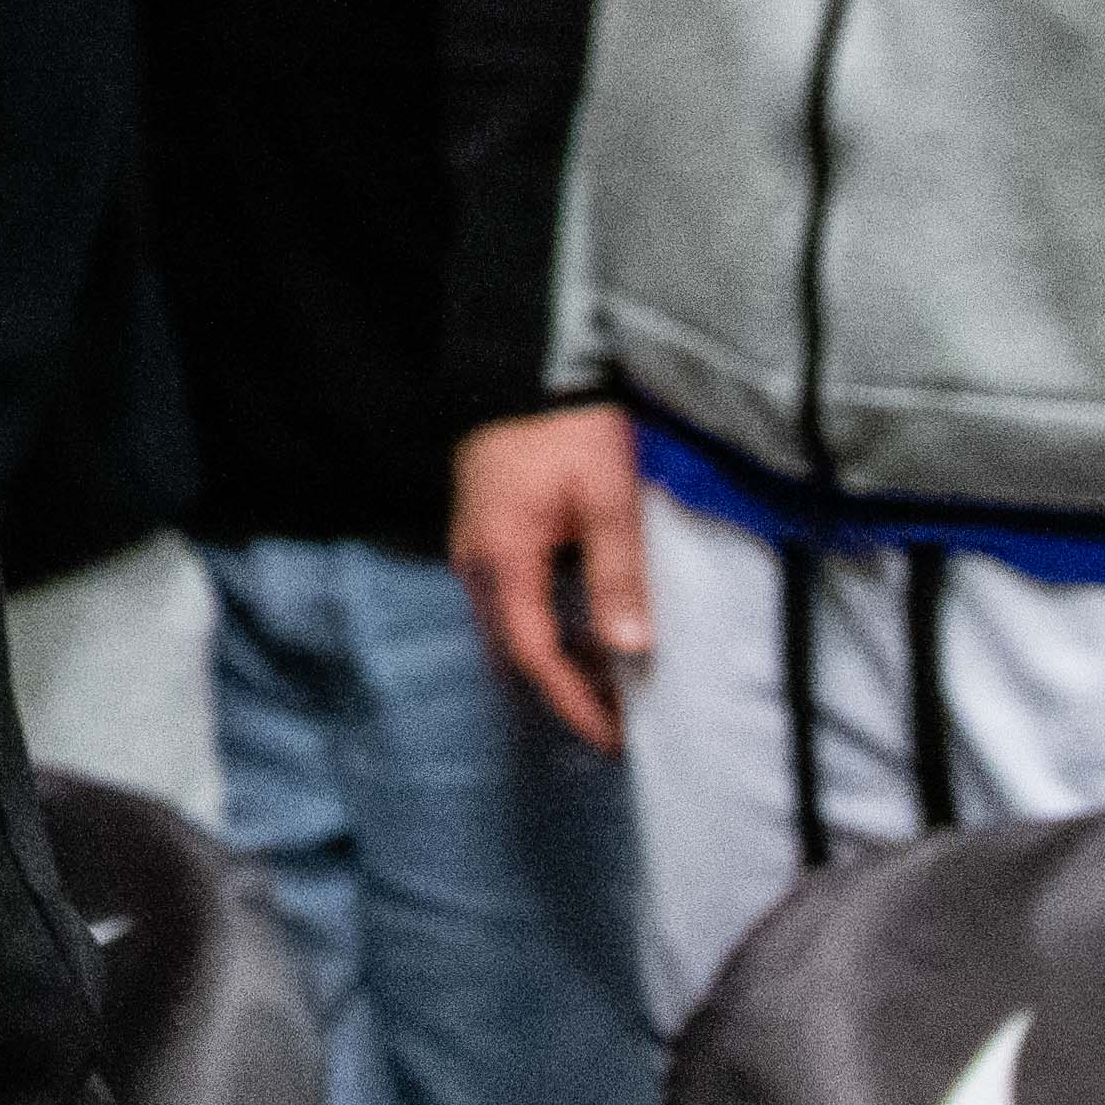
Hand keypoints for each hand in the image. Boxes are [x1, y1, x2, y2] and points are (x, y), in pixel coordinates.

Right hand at [448, 406, 650, 756]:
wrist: (531, 365)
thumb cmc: (574, 428)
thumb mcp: (609, 497)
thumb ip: (617, 572)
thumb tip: (628, 648)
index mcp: (501, 554)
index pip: (534, 651)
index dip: (572, 701)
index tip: (611, 739)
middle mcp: (476, 557)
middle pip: (515, 646)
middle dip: (564, 689)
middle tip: (620, 721)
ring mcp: (476, 543)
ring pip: (511, 623)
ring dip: (557, 658)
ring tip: (613, 685)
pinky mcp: (487, 530)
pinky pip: (511, 596)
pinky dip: (547, 625)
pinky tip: (586, 631)